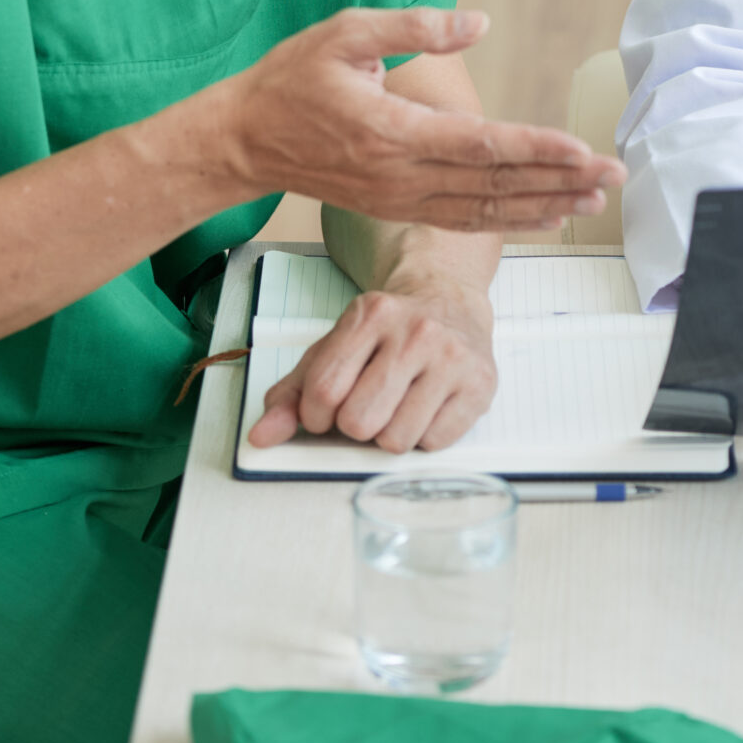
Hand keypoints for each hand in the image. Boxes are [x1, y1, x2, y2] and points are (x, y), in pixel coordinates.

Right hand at [213, 6, 624, 232]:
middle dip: (559, 180)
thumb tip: (478, 21)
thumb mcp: (346, 32)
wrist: (242, 138)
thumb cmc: (293, 77)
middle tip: (615, 175)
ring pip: (484, 209)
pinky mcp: (396, 207)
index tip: (582, 149)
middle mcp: (400, 175)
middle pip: (494, 184)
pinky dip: (509, 220)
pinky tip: (546, 215)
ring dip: (543, 205)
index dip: (535, 149)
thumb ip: (414, 26)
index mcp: (392, 131)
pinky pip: (463, 219)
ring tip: (594, 199)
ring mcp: (398, 198)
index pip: (479, 146)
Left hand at [248, 281, 494, 453]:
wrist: (447, 299)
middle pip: (359, 421)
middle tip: (368, 405)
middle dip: (355, 426)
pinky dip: (423, 437)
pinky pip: (434, 443)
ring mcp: (452, 356)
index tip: (326, 410)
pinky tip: (426, 407)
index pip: (323, 392)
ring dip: (389, 435)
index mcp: (370, 314)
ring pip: (396, 440)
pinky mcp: (480, 383)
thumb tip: (261, 437)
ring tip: (398, 405)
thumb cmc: (384, 333)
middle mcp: (415, 330)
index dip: (316, 417)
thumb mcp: (333, 349)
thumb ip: (293, 393)